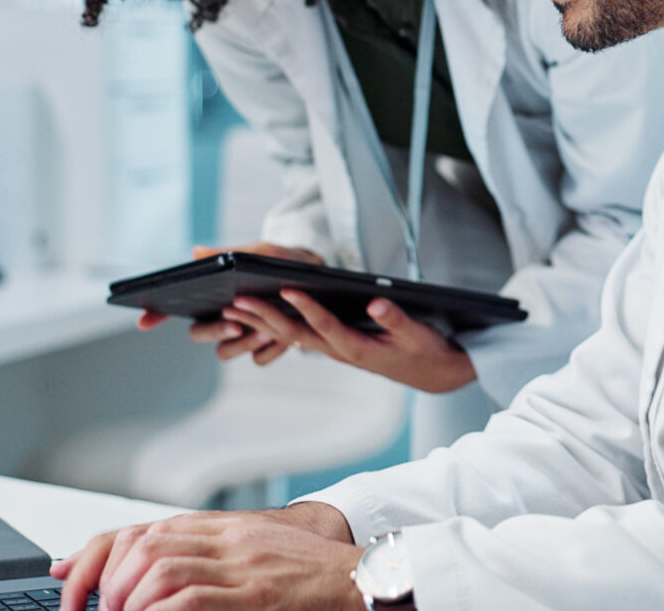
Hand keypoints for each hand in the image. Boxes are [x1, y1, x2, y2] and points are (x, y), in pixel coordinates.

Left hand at [52, 504, 357, 610]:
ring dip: (129, 600)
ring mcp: (241, 565)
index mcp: (223, 529)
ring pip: (159, 569)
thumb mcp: (254, 554)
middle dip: (108, 581)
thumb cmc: (310, 575)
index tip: (69, 581)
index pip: (143, 531)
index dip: (97, 553)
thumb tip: (151, 582)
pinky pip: (191, 599)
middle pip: (143, 545)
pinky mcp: (256, 595)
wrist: (363, 581)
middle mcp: (227, 540)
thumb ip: (207, 557)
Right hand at [137, 244, 325, 364]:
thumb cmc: (279, 260)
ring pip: (226, 352)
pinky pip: (259, 360)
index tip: (144, 321)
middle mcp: (222, 318)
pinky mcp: (266, 348)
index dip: (155, 316)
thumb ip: (229, 255)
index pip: (173, 308)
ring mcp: (242, 335)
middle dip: (215, 330)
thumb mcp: (258, 252)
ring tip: (267, 328)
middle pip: (199, 334)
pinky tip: (282, 337)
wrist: (316, 274)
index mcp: (213, 296)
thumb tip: (197, 252)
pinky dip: (268, 351)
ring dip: (244, 342)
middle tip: (236, 323)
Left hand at [224, 289, 477, 393]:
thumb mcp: (418, 336)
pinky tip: (257, 315)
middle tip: (236, 301)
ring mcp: (334, 350)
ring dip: (261, 322)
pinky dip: (275, 326)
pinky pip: (299, 336)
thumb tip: (376, 302)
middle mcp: (339, 351)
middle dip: (264, 317)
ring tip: (232, 307)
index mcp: (358, 348)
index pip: (326, 326)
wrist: (430, 374)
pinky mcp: (334, 345)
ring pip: (291, 336)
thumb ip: (395, 319)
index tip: (287, 289)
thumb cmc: (424, 352)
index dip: (307, 308)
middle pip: (295, 334)